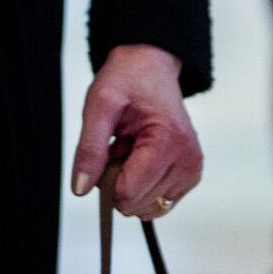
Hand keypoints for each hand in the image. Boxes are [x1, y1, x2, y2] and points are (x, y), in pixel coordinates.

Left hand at [70, 43, 201, 218]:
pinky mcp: (190, 175)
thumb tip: (80, 189)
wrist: (150, 67)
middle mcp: (189, 161)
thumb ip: (89, 149)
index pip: (129, 191)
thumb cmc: (127, 80)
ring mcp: (192, 170)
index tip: (104, 151)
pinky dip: (142, 184)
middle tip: (117, 145)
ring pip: (148, 206)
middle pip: (138, 202)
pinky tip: (138, 157)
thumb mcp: (98, 106)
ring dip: (130, 182)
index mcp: (169, 142)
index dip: (105, 179)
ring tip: (129, 148)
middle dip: (117, 180)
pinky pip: (159, 201)